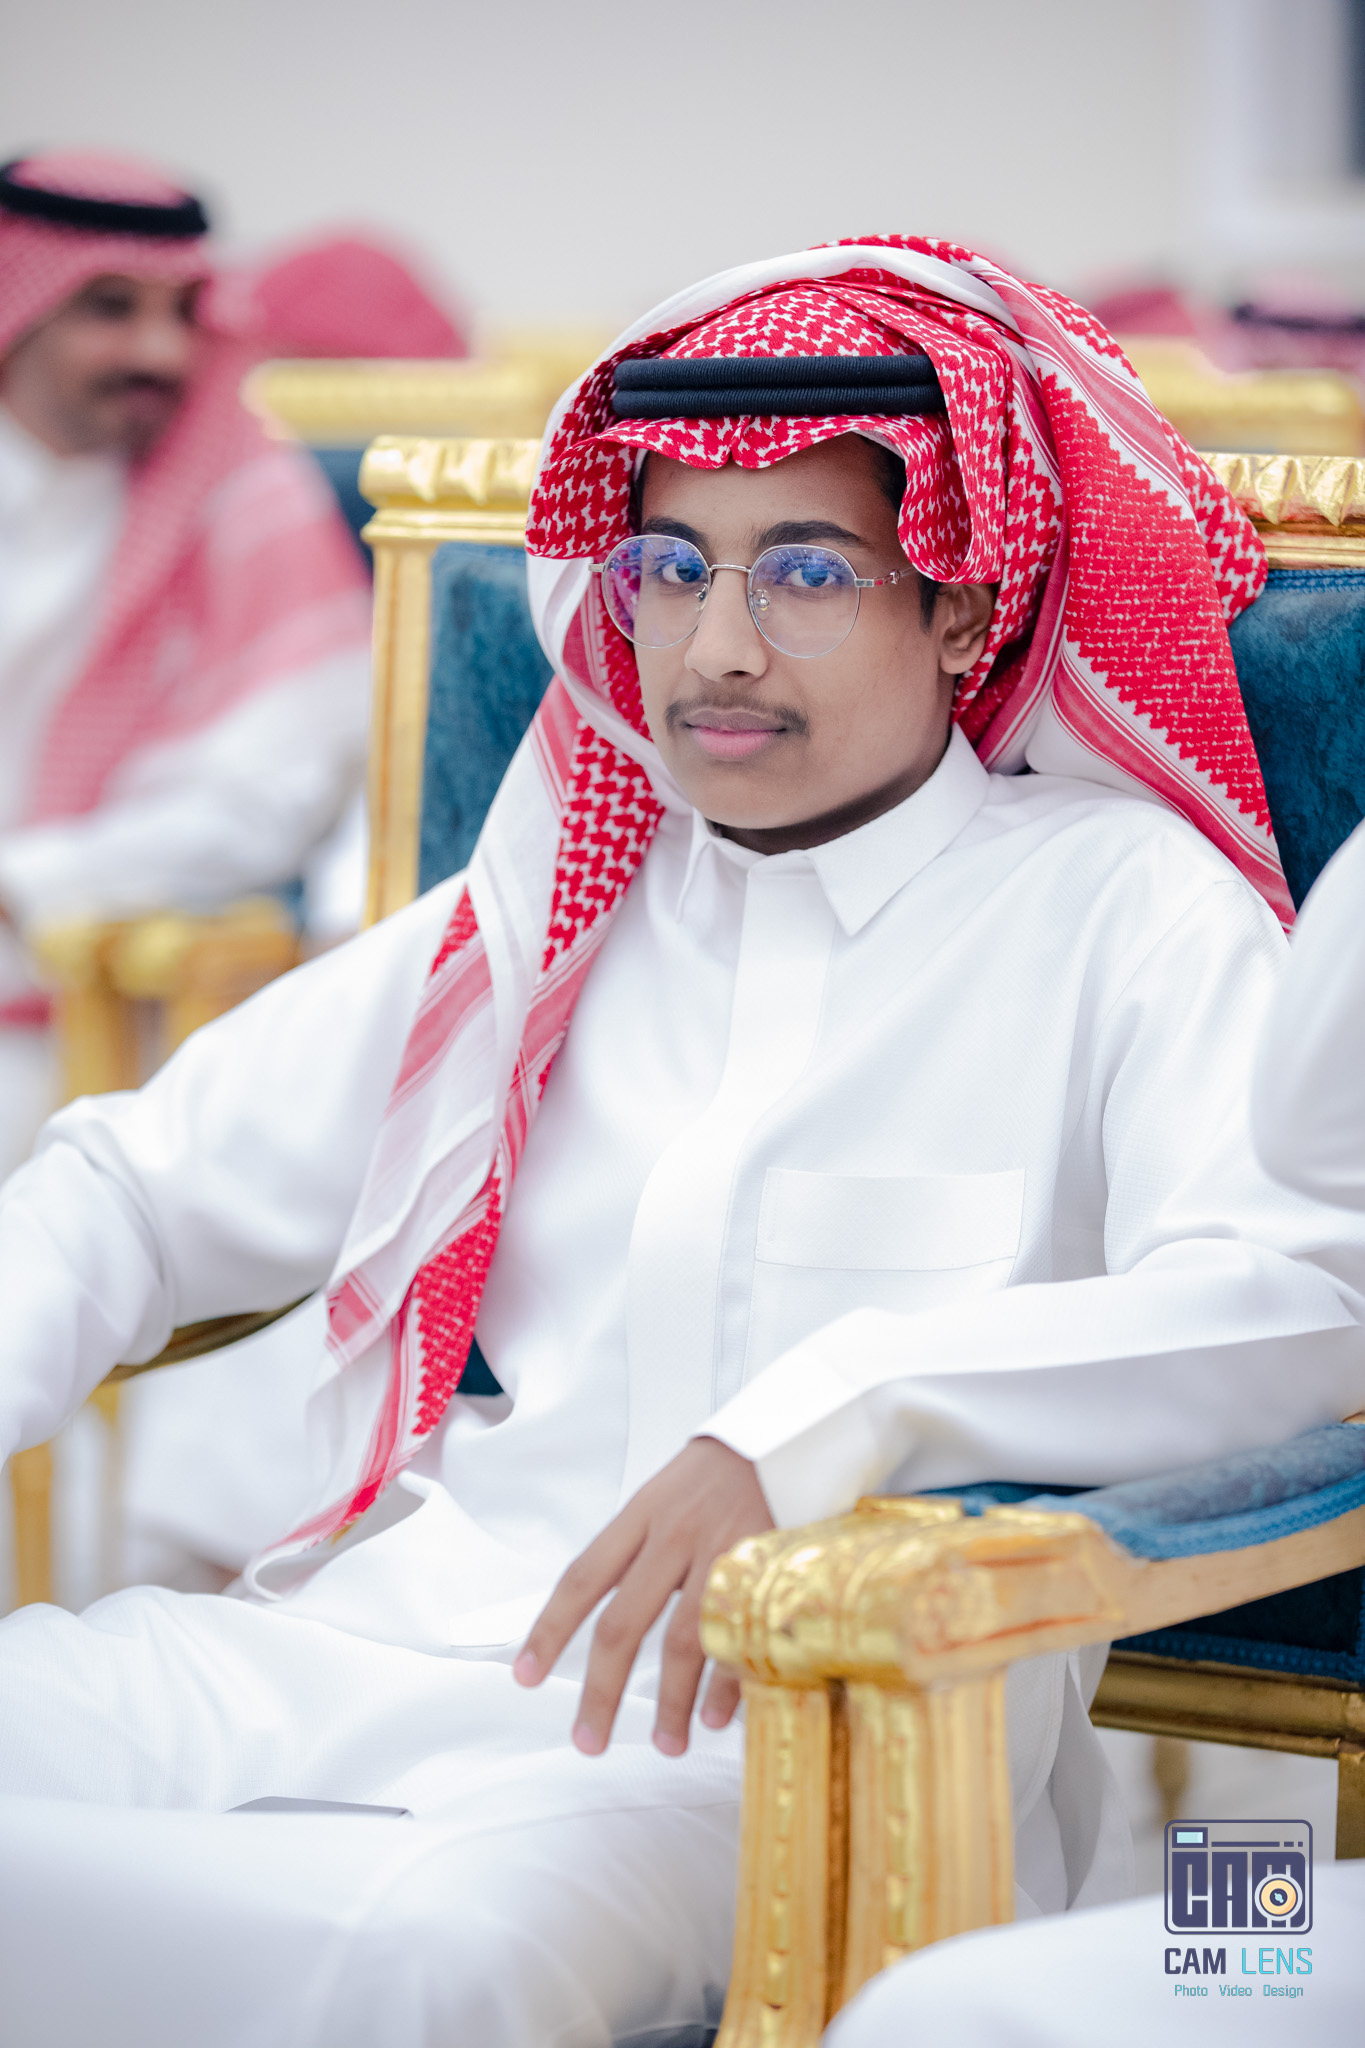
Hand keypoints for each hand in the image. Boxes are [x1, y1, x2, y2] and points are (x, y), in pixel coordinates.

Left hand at [514, 1436, 772, 1756]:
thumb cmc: (716, 1474)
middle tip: (588, 1741)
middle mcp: (672, 1534)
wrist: (783, 1432)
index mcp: (640, 1515)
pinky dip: (728, 1682)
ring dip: (670, 1702)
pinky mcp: (764, 1565)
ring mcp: (719, 1550)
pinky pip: (740, 1635)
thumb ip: (638, 1551)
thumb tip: (608, 1624)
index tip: (525, 1676)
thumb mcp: (664, 1494)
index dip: (550, 1630)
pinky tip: (717, 1716)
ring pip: (683, 1640)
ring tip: (667, 1744)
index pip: (582, 1577)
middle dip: (602, 1691)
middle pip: (624, 1624)